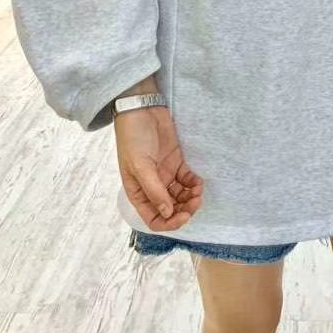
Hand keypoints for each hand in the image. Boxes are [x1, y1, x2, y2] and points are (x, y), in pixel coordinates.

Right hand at [114, 104, 203, 231]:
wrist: (142, 109)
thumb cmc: (134, 138)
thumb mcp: (141, 166)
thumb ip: (154, 190)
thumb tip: (167, 213)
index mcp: (138, 192)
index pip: (154, 218)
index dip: (169, 223)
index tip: (183, 216)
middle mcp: (152, 186)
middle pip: (171, 209)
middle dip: (184, 210)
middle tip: (195, 202)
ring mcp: (165, 174)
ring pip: (181, 196)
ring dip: (191, 197)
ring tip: (198, 190)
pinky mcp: (176, 162)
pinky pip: (187, 180)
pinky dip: (194, 183)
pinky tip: (198, 181)